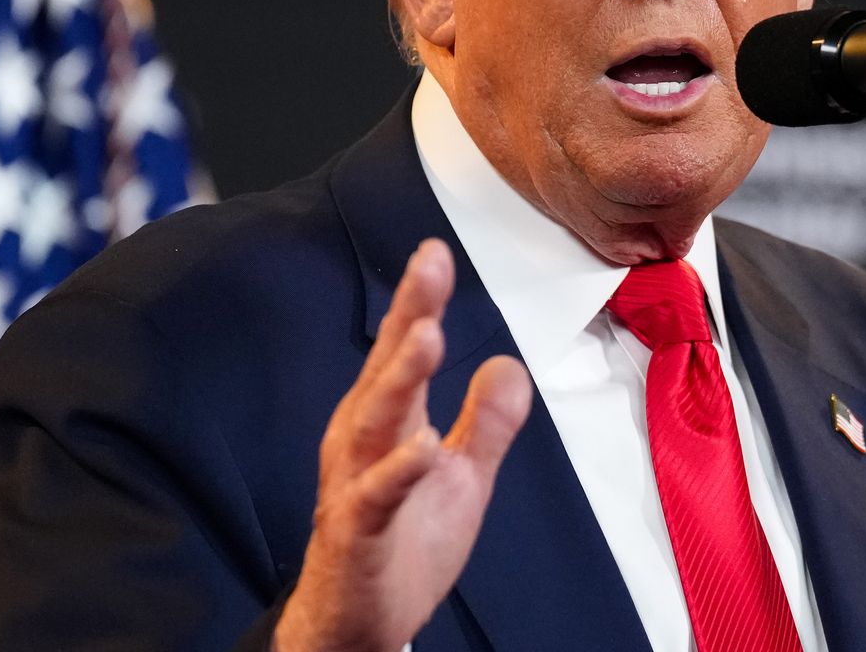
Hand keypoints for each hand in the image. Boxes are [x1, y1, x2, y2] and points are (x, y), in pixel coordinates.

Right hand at [273, 239, 533, 651]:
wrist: (360, 624)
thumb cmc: (403, 545)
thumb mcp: (463, 478)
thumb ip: (488, 422)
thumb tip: (510, 363)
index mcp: (387, 422)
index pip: (403, 352)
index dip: (419, 301)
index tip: (436, 252)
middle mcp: (361, 443)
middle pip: (385, 369)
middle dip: (408, 317)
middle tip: (430, 267)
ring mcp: (355, 486)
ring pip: (375, 422)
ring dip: (400, 378)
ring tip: (429, 337)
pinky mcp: (358, 533)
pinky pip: (377, 497)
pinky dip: (399, 470)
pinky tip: (424, 447)